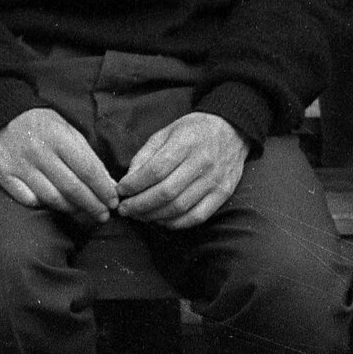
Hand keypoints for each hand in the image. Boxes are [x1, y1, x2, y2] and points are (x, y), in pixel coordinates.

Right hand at [0, 105, 117, 222]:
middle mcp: (38, 152)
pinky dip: (45, 206)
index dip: (103, 189)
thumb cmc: (41, 124)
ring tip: (84, 212)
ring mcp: (19, 165)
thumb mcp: (67, 130)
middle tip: (104, 215)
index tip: (113, 201)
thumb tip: (109, 184)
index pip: (87, 170)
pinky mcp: (4, 175)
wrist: (0, 115)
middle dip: (93, 205)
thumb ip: (88, 156)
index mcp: (57, 136)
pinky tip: (56, 206)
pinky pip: (29, 200)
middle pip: (72, 188)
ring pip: (52, 198)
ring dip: (73, 209)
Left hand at [111, 109, 245, 228]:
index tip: (120, 191)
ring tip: (139, 216)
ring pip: (180, 207)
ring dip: (155, 216)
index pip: (155, 170)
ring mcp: (215, 180)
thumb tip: (128, 180)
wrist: (231, 130)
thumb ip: (145, 155)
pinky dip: (177, 223)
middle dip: (140, 205)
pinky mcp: (223, 194)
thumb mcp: (166, 132)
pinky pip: (198, 216)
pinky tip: (163, 221)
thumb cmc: (193, 131)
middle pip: (166, 192)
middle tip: (125, 209)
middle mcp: (202, 163)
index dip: (134, 184)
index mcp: (185, 143)